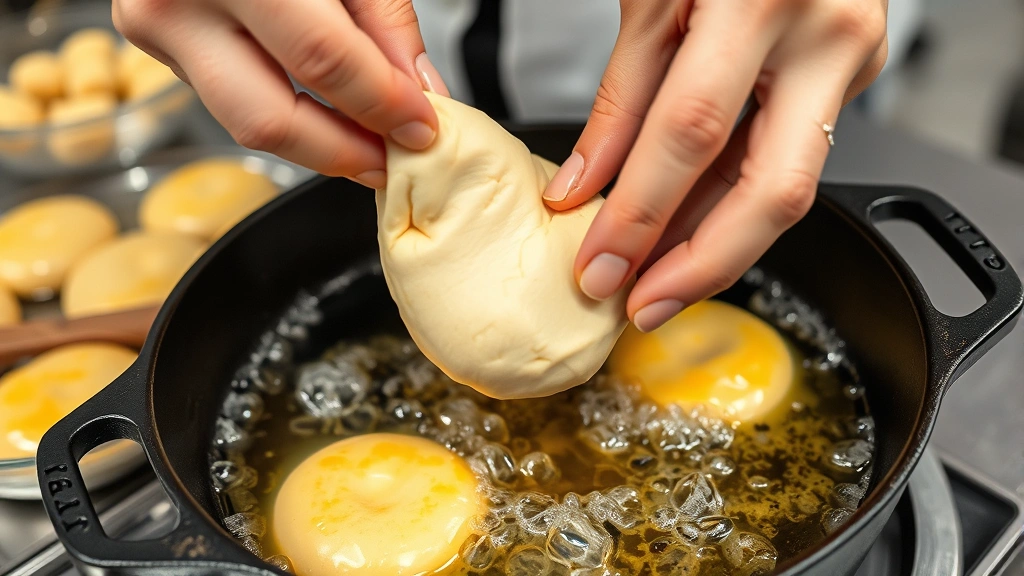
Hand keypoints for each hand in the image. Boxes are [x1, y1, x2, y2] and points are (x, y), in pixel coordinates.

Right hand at [113, 0, 450, 187]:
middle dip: (344, 152)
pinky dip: (288, 115)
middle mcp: (179, 4)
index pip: (322, 60)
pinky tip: (326, 113)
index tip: (423, 128)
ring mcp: (159, 32)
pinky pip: (234, 103)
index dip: (381, 104)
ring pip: (247, 126)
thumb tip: (418, 92)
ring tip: (368, 143)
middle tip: (394, 160)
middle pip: (271, 118)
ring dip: (319, 145)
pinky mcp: (161, 51)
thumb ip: (383, 20)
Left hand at [544, 0, 887, 331]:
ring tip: (657, 282)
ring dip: (716, 245)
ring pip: (787, 187)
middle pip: (772, 190)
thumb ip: (622, 95)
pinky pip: (786, 158)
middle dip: (700, 266)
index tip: (599, 267)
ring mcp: (848, 58)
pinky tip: (691, 234)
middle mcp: (825, 34)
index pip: (691, 133)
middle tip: (641, 306)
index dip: (640, 213)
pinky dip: (732, 203)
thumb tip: (583, 189)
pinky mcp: (848, 77)